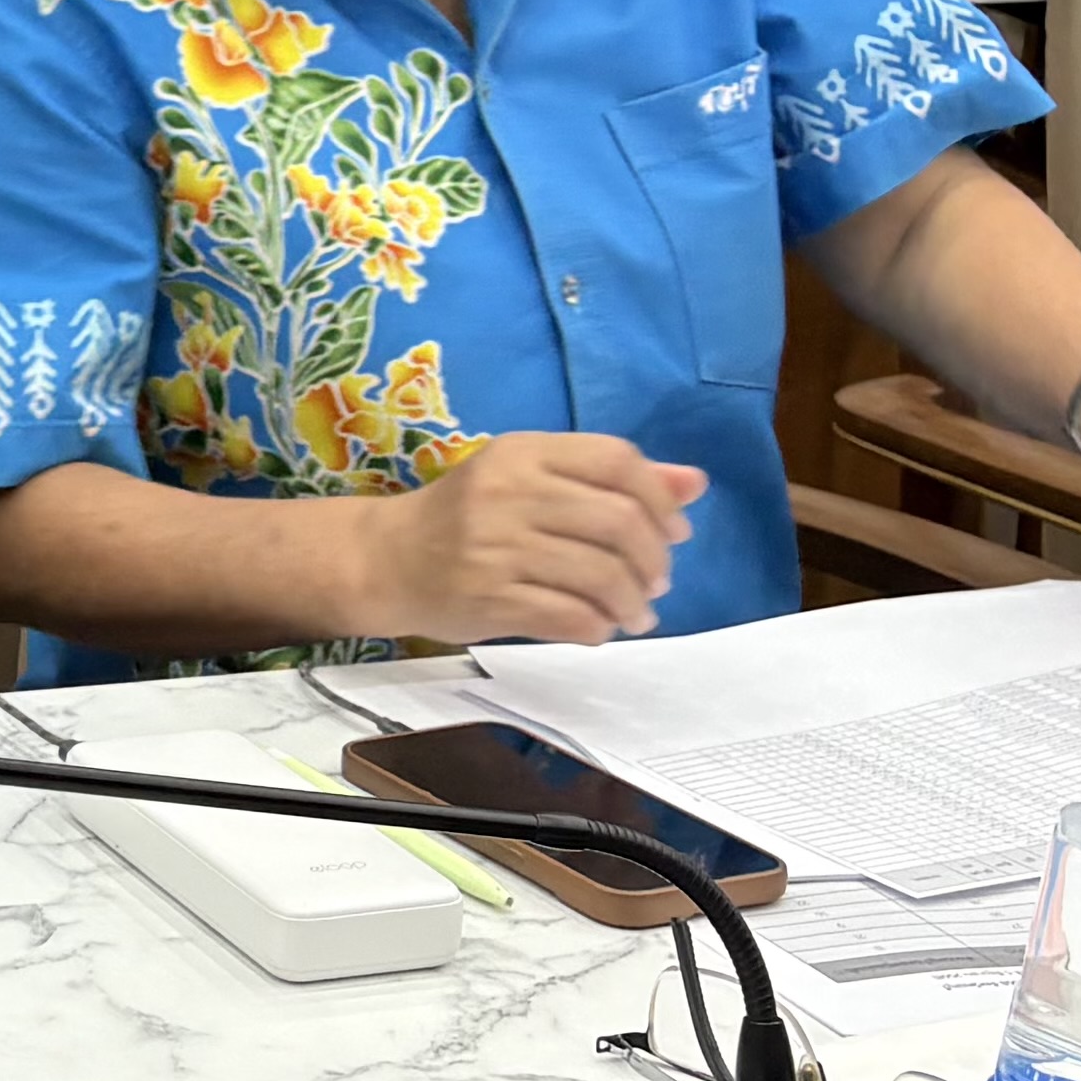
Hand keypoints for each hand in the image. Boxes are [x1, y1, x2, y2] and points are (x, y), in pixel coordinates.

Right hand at [350, 434, 706, 645]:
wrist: (385, 560)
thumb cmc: (468, 517)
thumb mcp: (530, 480)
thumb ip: (611, 481)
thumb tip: (695, 483)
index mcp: (522, 453)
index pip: (616, 461)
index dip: (660, 499)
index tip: (673, 532)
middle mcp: (509, 493)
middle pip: (618, 522)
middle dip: (654, 560)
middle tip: (656, 582)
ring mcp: (495, 547)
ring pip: (601, 575)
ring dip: (633, 602)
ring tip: (635, 614)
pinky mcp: (487, 598)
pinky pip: (569, 616)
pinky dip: (598, 627)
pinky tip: (599, 628)